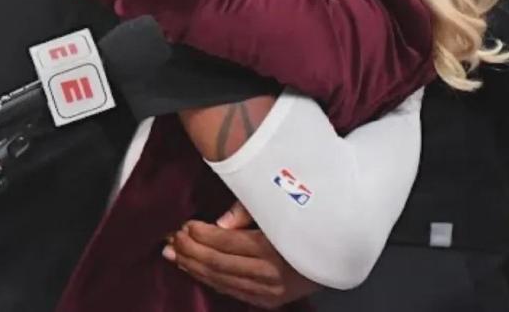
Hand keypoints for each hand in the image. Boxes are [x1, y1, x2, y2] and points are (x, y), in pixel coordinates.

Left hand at [163, 201, 318, 308]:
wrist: (337, 252)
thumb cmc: (303, 220)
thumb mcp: (278, 207)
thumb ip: (246, 212)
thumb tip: (217, 223)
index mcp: (272, 248)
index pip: (226, 242)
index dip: (201, 234)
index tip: (184, 223)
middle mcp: (269, 274)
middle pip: (218, 263)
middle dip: (190, 251)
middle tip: (170, 239)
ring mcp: (268, 292)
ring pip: (220, 280)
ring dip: (193, 267)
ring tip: (172, 254)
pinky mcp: (267, 302)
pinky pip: (230, 291)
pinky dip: (208, 279)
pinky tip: (192, 269)